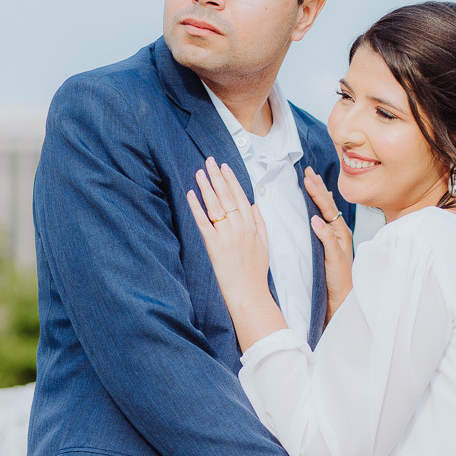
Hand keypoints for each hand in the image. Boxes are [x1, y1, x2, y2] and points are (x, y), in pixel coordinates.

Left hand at [187, 159, 283, 347]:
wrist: (249, 293)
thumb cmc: (256, 271)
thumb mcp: (265, 244)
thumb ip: (260, 223)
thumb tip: (255, 205)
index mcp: (252, 225)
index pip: (240, 196)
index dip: (231, 180)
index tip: (224, 167)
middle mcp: (240, 227)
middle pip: (227, 196)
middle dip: (217, 177)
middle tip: (209, 161)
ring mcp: (227, 235)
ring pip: (215, 205)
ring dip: (206, 187)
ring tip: (199, 173)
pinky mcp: (214, 246)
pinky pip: (203, 222)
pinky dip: (196, 207)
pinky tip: (190, 195)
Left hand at [304, 167, 352, 320]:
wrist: (342, 294)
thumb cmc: (333, 273)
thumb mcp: (325, 249)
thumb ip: (322, 232)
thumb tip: (315, 215)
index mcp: (336, 229)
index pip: (325, 204)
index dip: (317, 188)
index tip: (308, 175)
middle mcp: (340, 232)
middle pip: (328, 205)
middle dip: (318, 187)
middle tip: (308, 172)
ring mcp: (339, 243)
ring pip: (330, 216)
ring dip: (320, 199)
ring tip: (310, 185)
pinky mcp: (336, 255)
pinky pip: (329, 240)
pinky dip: (322, 229)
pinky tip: (315, 219)